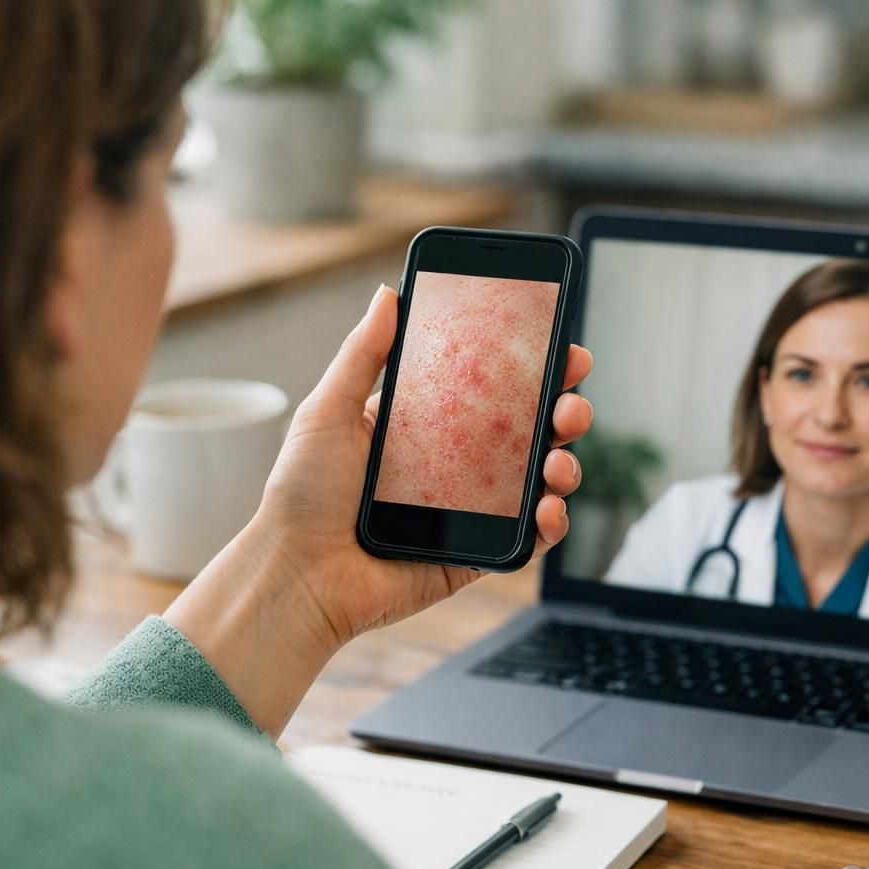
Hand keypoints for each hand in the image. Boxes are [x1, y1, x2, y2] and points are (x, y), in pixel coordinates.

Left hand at [257, 284, 594, 647]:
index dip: (533, 370)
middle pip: (528, 432)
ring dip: (564, 466)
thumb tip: (388, 294)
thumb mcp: (328, 411)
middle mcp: (452, 466)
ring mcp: (467, 512)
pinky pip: (526, 540)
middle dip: (564, 413)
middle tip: (572, 406)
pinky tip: (547, 509)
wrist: (296, 574)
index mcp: (424, 427)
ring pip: (538, 483)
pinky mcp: (472, 555)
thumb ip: (362, 354)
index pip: (491, 390)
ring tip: (559, 463)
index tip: (564, 351)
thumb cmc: (301, 495)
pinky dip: (550, 525)